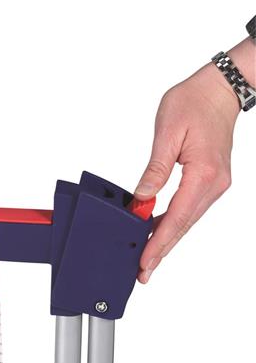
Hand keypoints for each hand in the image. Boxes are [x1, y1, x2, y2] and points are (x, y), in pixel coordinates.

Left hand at [135, 38, 254, 282]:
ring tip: (148, 257)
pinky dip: (174, 222)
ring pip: (187, 220)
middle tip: (143, 272)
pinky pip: (189, 208)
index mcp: (203, 175)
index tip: (144, 262)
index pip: (176, 218)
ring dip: (167, 239)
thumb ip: (154, 170)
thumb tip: (142, 200)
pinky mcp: (211, 180)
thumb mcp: (167, 134)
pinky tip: (158, 230)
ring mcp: (215, 184)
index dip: (158, 243)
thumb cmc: (193, 103)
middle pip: (183, 226)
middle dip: (162, 250)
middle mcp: (213, 185)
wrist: (219, 89)